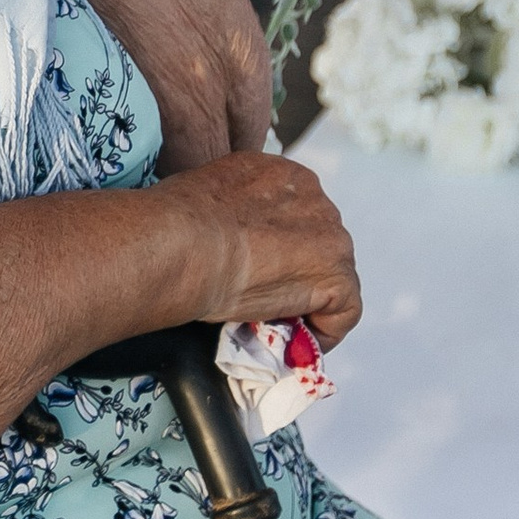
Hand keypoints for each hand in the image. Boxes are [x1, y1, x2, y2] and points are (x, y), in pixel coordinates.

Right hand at [159, 149, 361, 348]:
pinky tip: (291, 344)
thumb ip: (232, 210)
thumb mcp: (207, 196)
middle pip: (320, 245)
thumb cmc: (175, 224)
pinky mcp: (337, 276)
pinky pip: (344, 312)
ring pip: (332, 277)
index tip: (257, 271)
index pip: (297, 216)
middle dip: (297, 273)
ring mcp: (331, 237)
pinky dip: (323, 332)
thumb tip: (224, 236)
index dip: (280, 250)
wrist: (182, 244)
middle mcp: (314, 197)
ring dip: (307, 302)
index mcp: (283, 174)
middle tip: (262, 300)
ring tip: (271, 324)